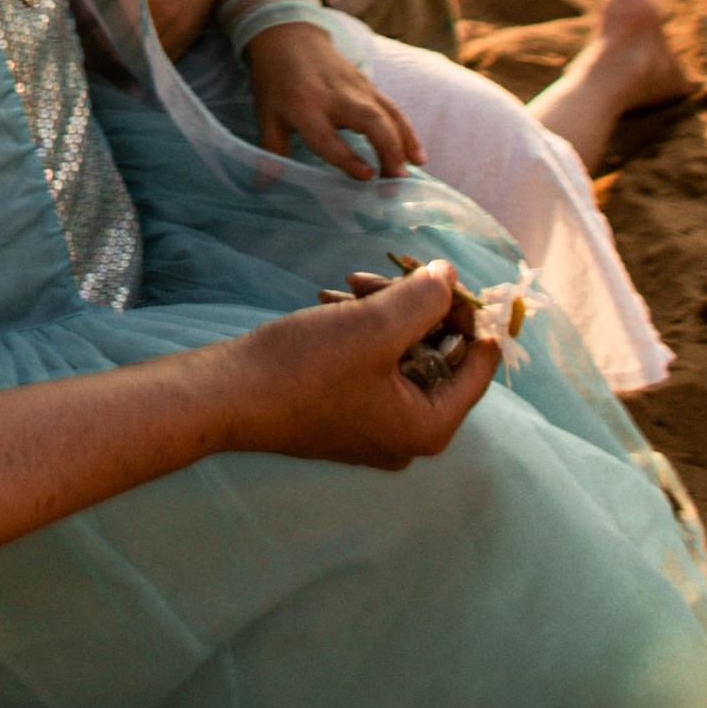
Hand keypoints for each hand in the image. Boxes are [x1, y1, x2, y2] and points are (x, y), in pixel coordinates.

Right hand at [225, 265, 499, 472]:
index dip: (470, 315)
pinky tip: (332, 302)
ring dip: (383, 311)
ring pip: (401, 354)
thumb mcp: (375, 324)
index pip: (478, 365)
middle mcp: (408, 435)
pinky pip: (373, 365)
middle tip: (384, 273)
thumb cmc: (306, 367)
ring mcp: (374, 427)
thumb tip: (451, 276)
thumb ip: (425, 297)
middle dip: (414, 306)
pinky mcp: (344, 412)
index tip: (448, 277)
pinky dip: (361, 330)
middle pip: (437, 355)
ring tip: (349, 282)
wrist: (229, 396)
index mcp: (429, 426)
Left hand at [243, 20, 420, 178]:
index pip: (327, 136)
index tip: (367, 176)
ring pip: (387, 114)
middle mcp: (333, 96)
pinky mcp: (369, 85)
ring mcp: (355, 88)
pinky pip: (393, 109)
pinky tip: (417, 156)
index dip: (347, 157)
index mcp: (302, 106)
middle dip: (387, 149)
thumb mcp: (266, 114)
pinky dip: (408, 132)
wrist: (289, 36)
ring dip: (402, 144)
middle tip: (396, 181)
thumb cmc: (276, 81)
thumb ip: (272, 151)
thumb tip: (263, 187)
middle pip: (369, 120)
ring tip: (410, 174)